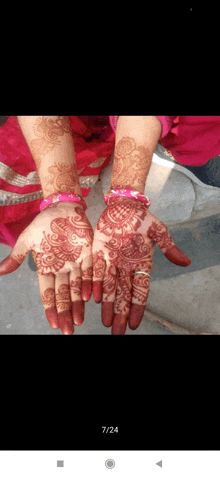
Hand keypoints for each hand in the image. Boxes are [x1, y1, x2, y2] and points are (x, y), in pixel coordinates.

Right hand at [0, 202, 93, 334]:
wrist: (61, 208)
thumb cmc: (43, 224)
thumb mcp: (27, 240)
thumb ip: (16, 257)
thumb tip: (0, 272)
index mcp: (47, 269)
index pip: (48, 293)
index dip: (51, 308)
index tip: (53, 324)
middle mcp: (62, 270)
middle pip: (64, 295)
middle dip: (65, 312)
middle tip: (68, 330)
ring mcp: (76, 263)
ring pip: (77, 287)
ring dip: (78, 304)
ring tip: (79, 320)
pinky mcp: (88, 254)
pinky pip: (89, 271)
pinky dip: (89, 284)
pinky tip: (89, 297)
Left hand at [92, 197, 191, 334]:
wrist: (124, 206)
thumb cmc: (143, 220)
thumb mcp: (158, 231)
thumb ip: (169, 247)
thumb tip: (186, 262)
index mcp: (142, 265)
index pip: (140, 291)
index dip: (137, 308)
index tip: (134, 324)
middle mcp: (126, 268)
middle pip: (123, 295)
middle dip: (120, 314)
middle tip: (118, 333)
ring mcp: (112, 262)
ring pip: (109, 288)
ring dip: (107, 305)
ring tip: (106, 322)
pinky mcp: (99, 254)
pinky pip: (97, 272)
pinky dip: (96, 285)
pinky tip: (93, 299)